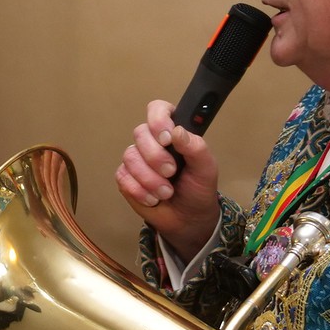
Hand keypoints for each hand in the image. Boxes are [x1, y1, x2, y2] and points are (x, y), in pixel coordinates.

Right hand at [115, 99, 220, 256]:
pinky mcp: (125, 178)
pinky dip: (140, 191)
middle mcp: (151, 142)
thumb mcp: (206, 169)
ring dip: (149, 179)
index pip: (157, 109)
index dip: (158, 120)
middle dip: (155, 156)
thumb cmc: (198, 189)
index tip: (166, 139)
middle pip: (140, 133)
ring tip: (166, 193)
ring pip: (130, 157)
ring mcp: (136, 159)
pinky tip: (153, 199)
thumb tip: (177, 131)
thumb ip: (196, 147)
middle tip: (171, 173)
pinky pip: (123, 177)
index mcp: (171, 133)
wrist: (188, 220)